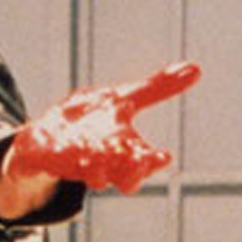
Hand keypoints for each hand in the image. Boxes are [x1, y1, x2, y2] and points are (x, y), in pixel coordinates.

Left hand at [7, 60, 200, 196]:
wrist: (45, 139)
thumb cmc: (90, 122)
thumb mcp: (123, 100)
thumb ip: (156, 89)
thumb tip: (196, 68)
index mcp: (123, 148)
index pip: (144, 159)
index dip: (153, 161)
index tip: (163, 156)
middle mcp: (101, 161)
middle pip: (121, 173)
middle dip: (129, 170)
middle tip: (135, 162)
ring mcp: (72, 163)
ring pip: (87, 173)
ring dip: (95, 168)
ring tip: (97, 163)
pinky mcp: (44, 160)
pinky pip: (50, 163)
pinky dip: (55, 158)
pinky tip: (58, 151)